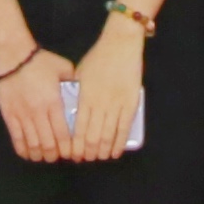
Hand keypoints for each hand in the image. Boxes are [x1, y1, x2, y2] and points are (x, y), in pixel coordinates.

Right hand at [0, 46, 75, 164]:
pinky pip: (16, 139)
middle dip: (55, 155)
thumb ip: (73, 82)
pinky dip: (24, 150)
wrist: (13, 55)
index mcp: (54, 102)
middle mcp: (38, 112)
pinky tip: (29, 154)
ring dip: (40, 155)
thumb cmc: (40, 61)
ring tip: (45, 156)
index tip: (72, 153)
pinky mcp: (9, 115)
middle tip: (59, 156)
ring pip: (32, 145)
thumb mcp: (63, 68)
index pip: (63, 135)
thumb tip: (83, 94)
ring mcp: (22, 115)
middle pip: (48, 144)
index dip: (68, 149)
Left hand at [68, 20, 148, 161]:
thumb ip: (77, 92)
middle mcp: (100, 104)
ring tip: (99, 157)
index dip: (76, 145)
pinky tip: (114, 152)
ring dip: (103, 151)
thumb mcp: (80, 74)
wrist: (121, 44)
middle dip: (88, 152)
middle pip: (93, 136)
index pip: (79, 128)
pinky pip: (125, 128)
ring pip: (109, 136)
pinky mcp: (131, 104)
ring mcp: (117, 105)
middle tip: (86, 159)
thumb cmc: (98, 57)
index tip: (73, 154)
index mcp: (85, 97)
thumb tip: (72, 109)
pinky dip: (119, 143)